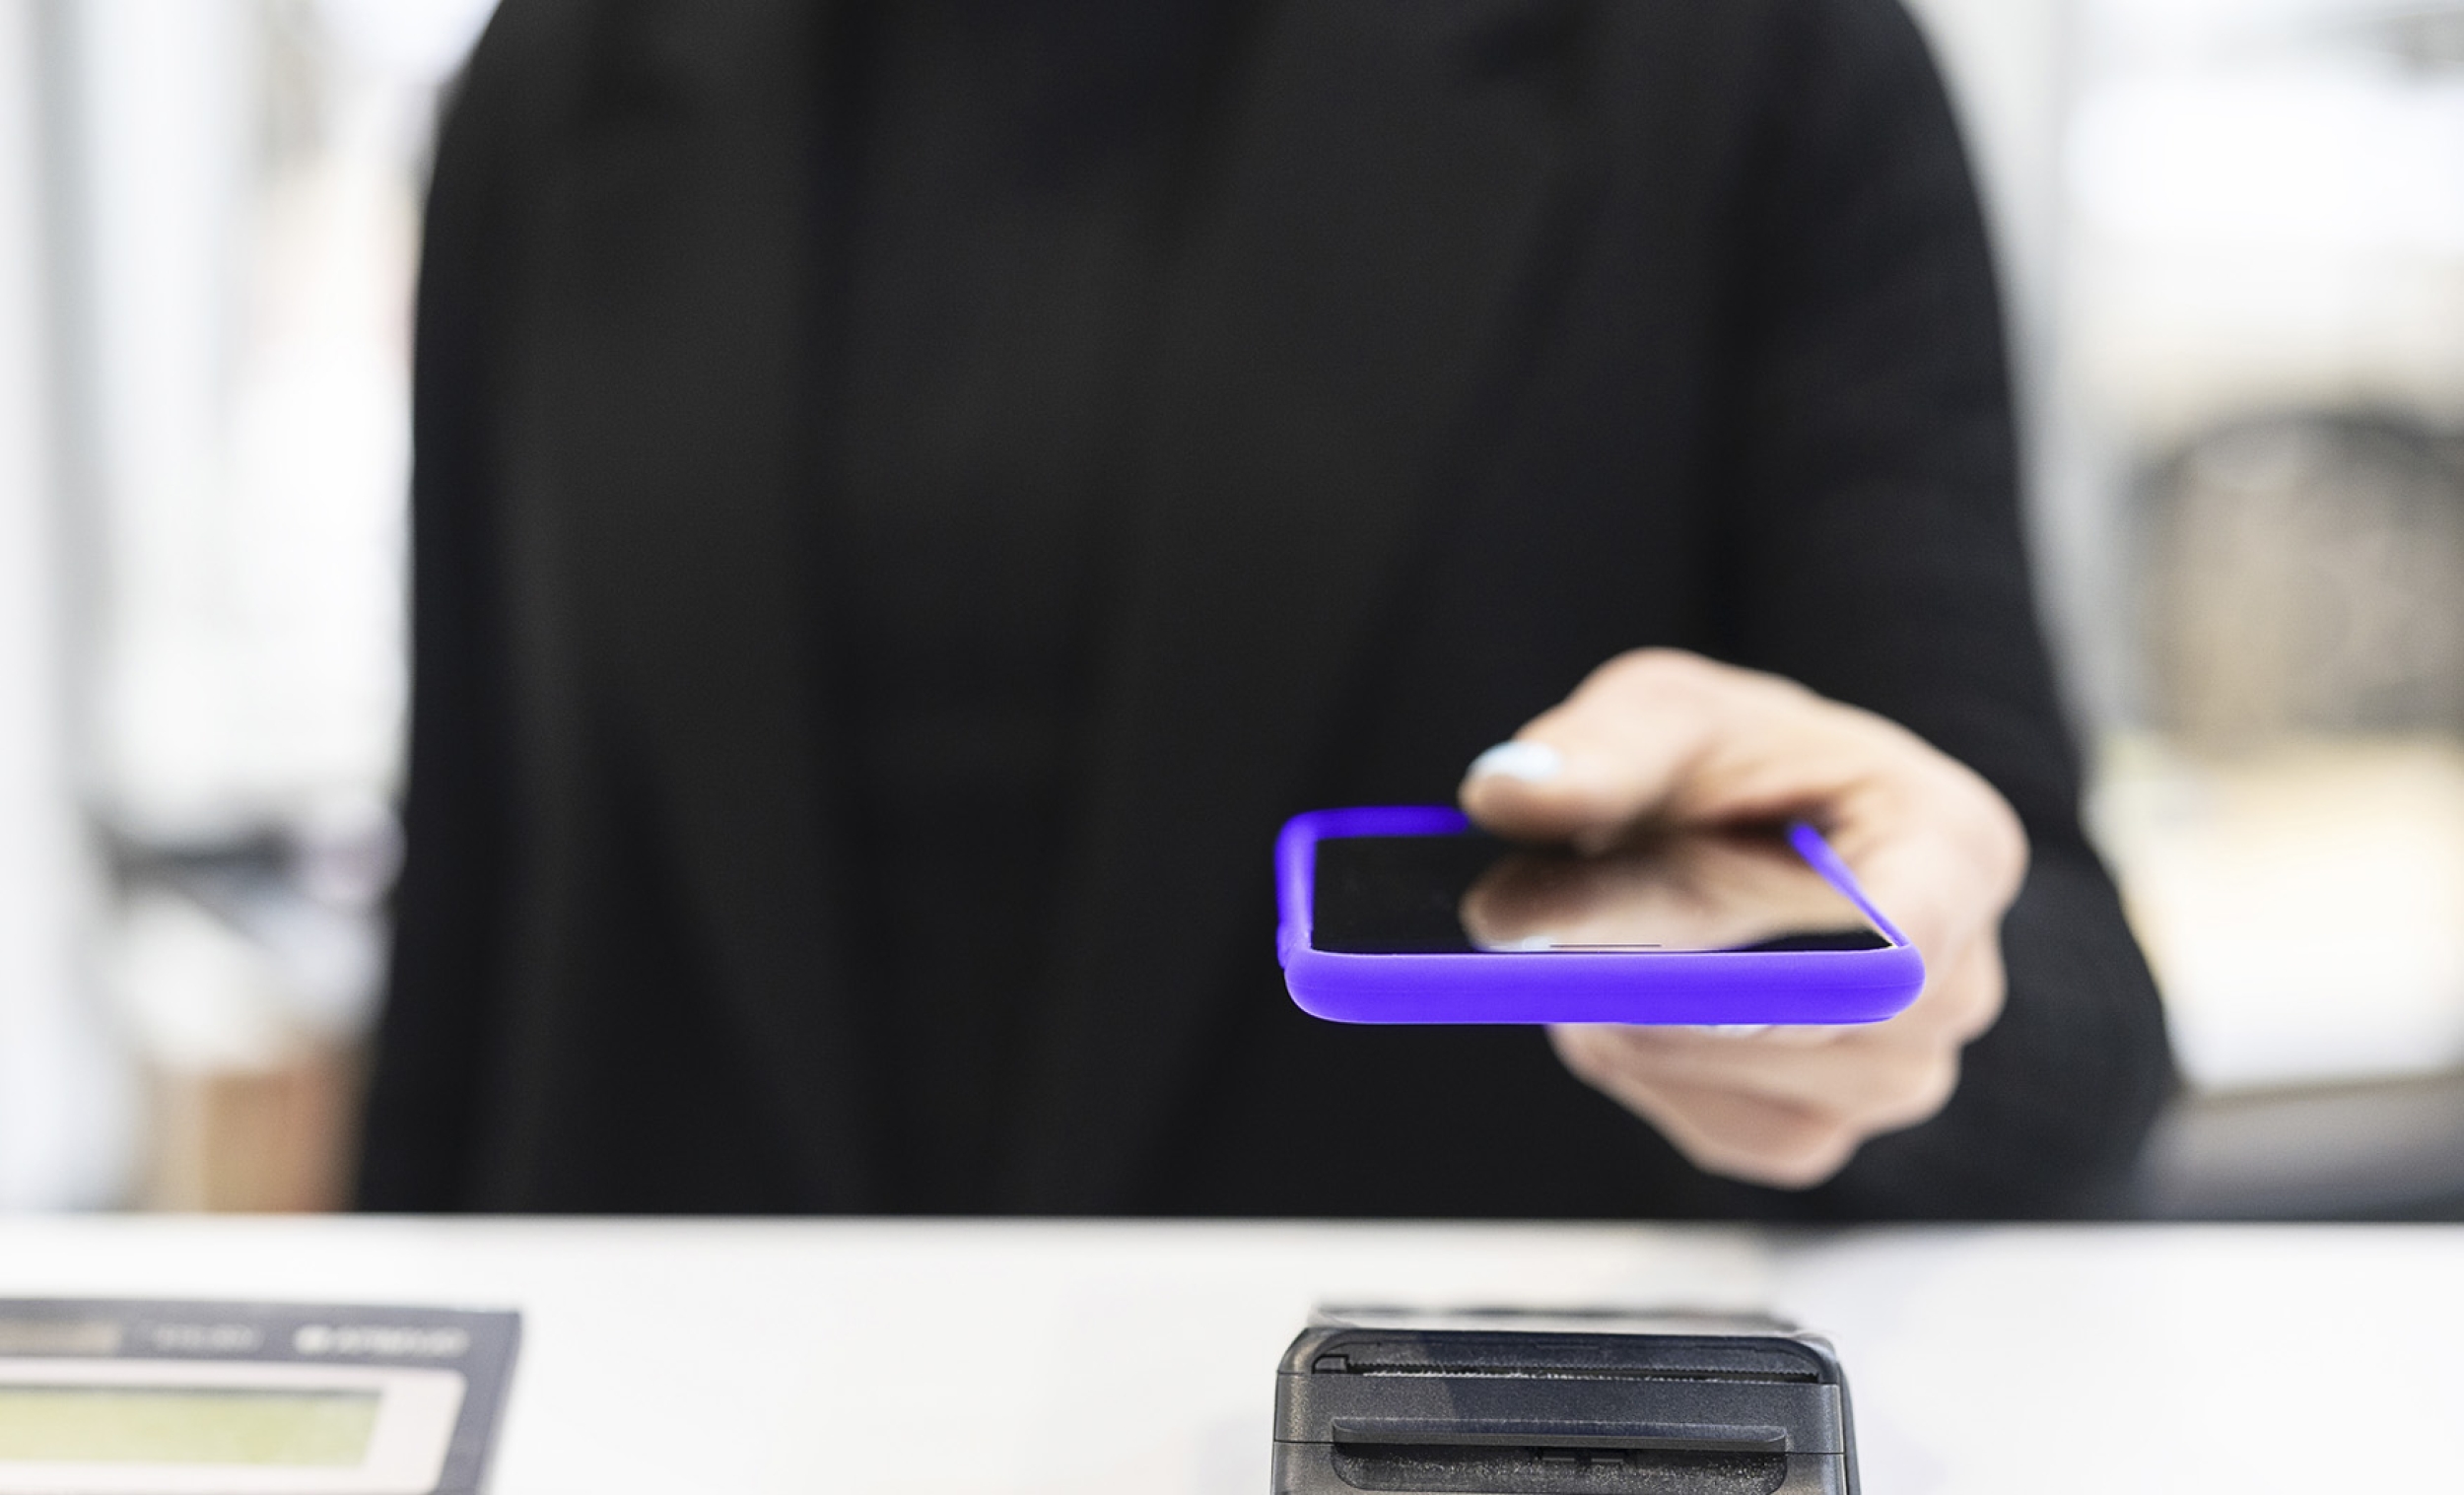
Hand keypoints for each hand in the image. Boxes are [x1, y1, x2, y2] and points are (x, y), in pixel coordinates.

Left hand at [1459, 649, 2025, 1188]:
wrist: (1726, 835)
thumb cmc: (1726, 763)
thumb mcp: (1661, 717)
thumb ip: (1595, 751)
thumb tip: (1508, 791)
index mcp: (1953, 848)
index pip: (1914, 942)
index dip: (1808, 984)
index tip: (1705, 993)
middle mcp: (1954, 981)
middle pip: (1807, 1023)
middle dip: (1663, 977)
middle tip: (1553, 924)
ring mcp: (1897, 1076)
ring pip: (1741, 1076)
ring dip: (1635, 1018)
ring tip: (1600, 942)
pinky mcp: (1818, 1134)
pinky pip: (1712, 1126)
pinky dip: (1640, 1069)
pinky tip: (1626, 1006)